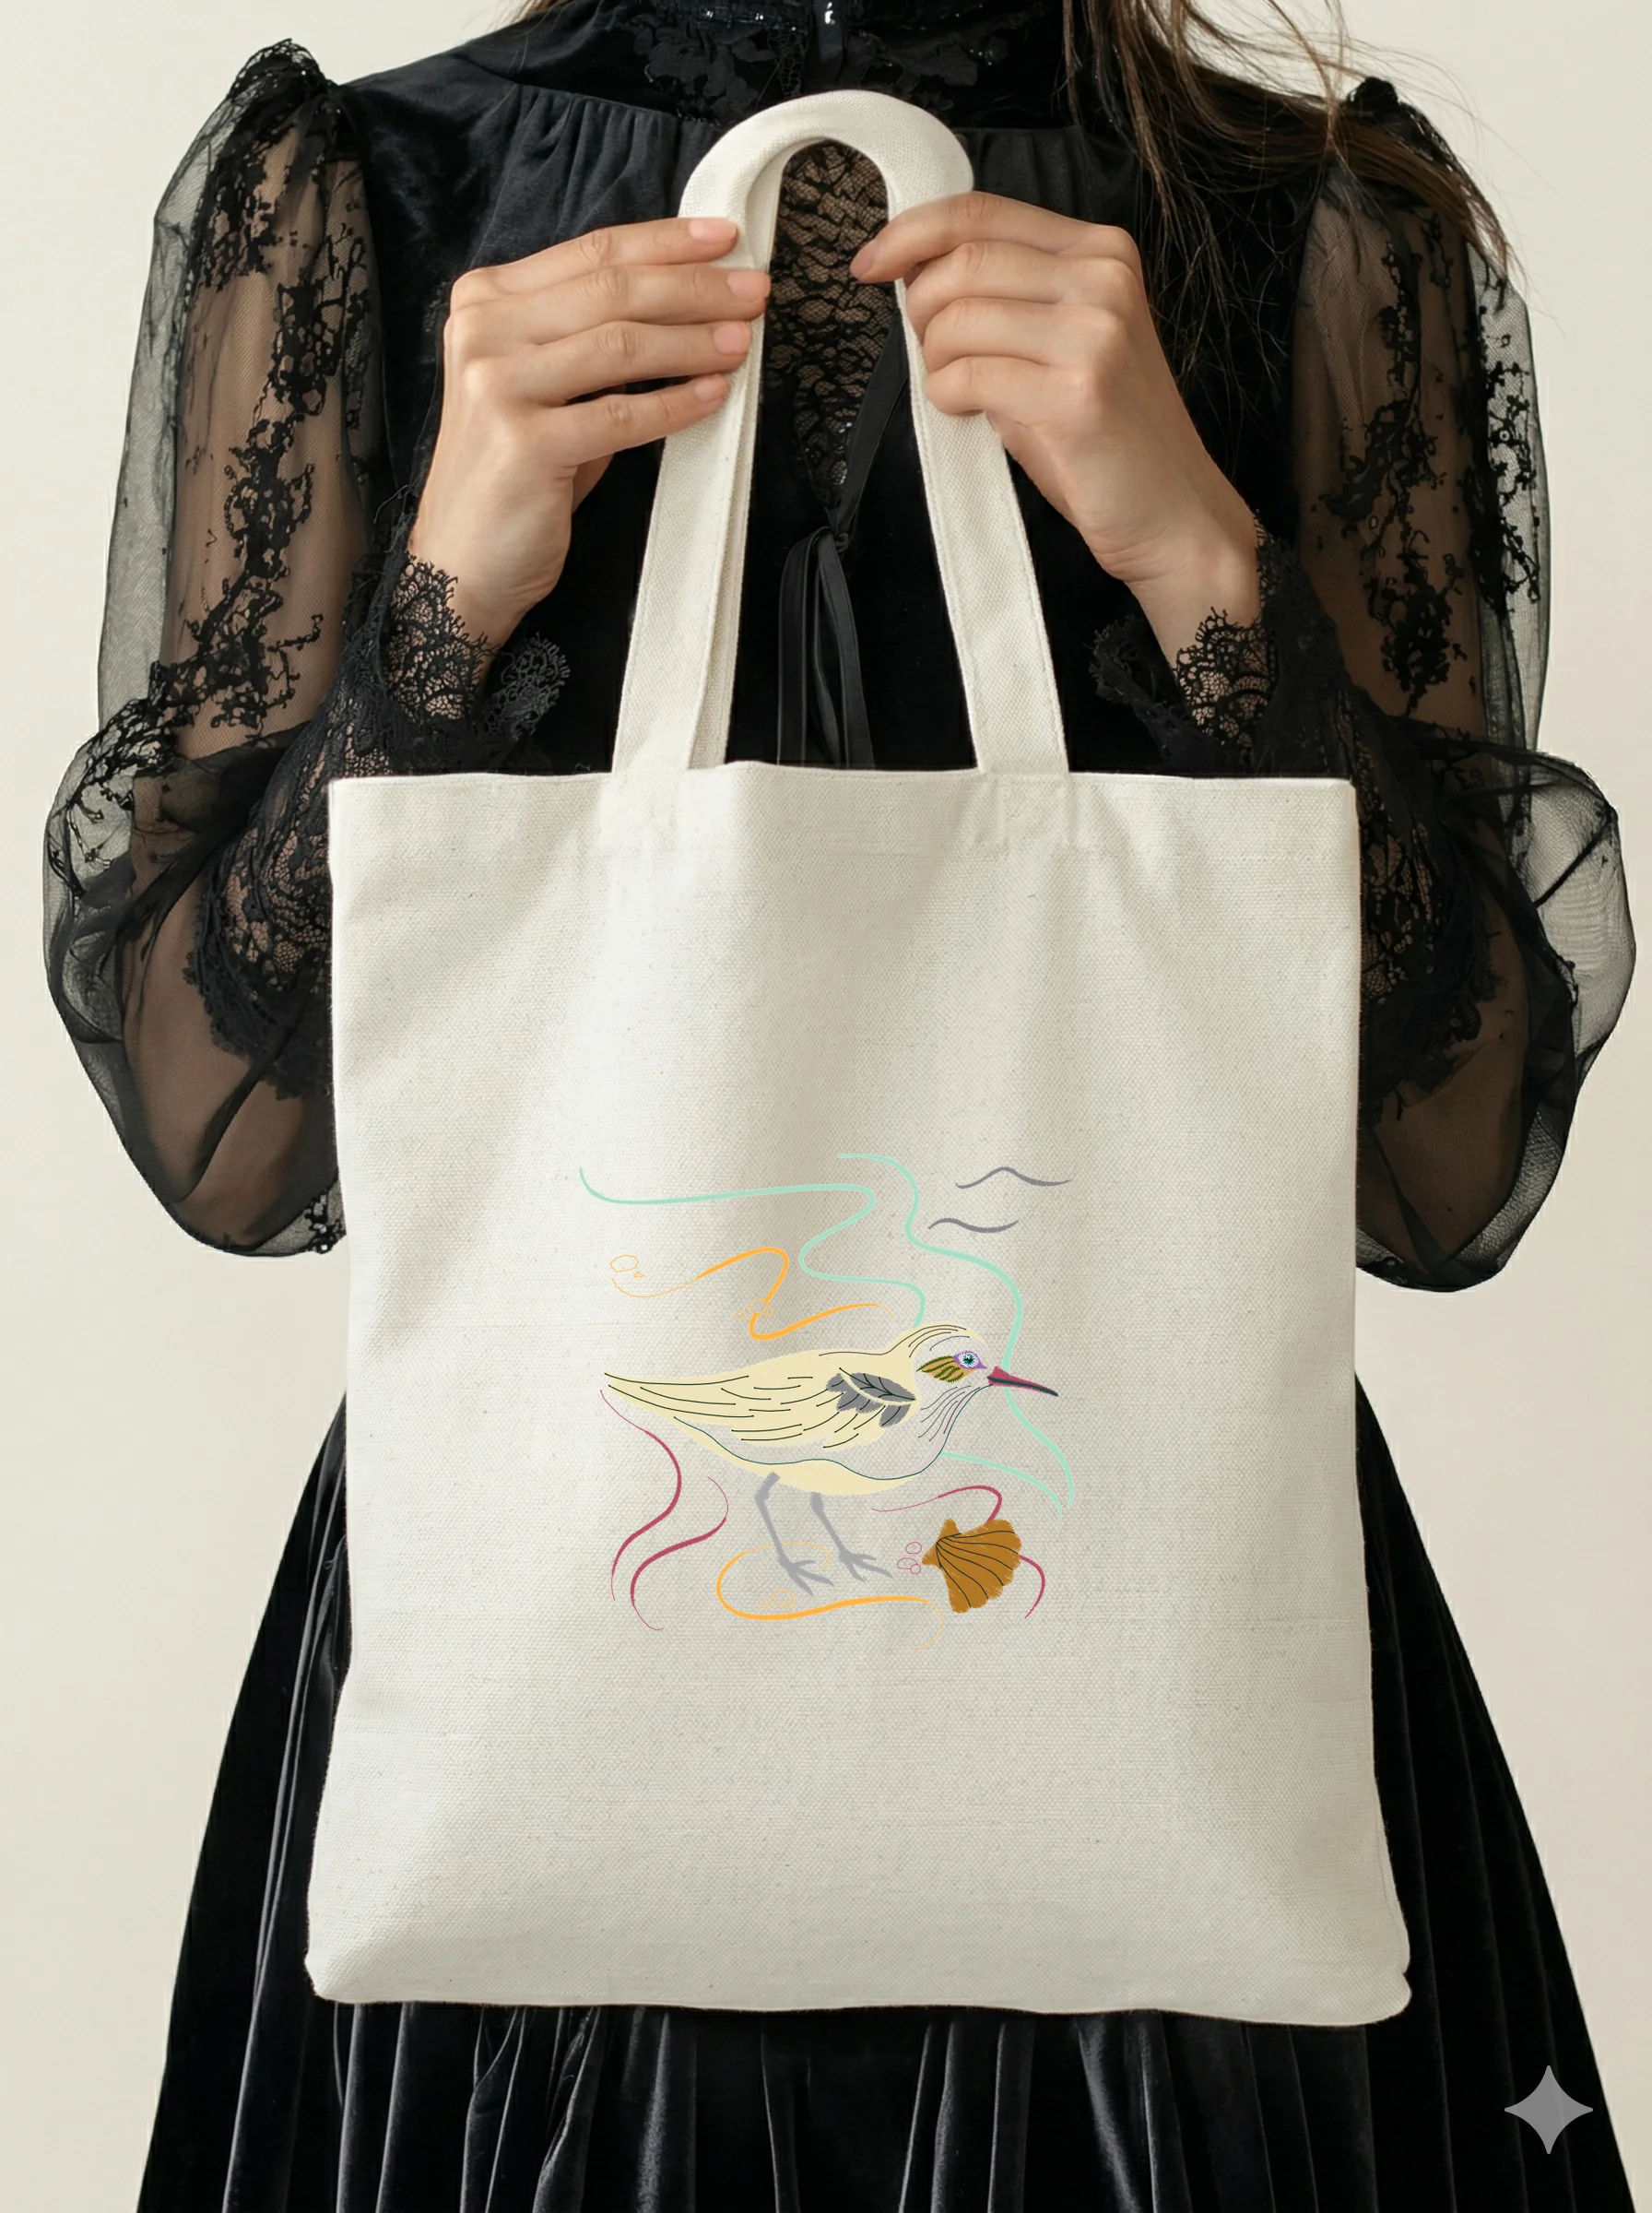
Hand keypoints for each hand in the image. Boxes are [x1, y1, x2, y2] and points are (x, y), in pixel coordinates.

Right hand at [406, 216, 770, 648]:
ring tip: (741, 342)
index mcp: (485, 300)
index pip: (591, 254)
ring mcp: (496, 385)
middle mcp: (483, 331)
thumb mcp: (548, 386)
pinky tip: (713, 396)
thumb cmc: (518, 474)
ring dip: (692, 341)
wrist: (463, 561)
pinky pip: (620, 415)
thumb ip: (591, 337)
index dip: (665, 242)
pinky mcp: (522, 444)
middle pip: (610, 290)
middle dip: (694, 287)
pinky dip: (674, 406)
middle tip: (754, 292)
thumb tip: (686, 299)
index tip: (727, 239)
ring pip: (619, 343)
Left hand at [851, 193, 1260, 660]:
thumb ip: (1009, 298)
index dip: (911, 232)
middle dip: (920, 308)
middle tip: (930, 353)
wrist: (1171, 512)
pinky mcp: (1075, 394)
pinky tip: (968, 413)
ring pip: (959, 317)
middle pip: (963, 261)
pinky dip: (947, 396)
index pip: (982, 212)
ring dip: (935, 360)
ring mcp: (1093, 334)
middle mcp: (1102, 279)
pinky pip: (968, 376)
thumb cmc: (1104, 436)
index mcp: (1100, 252)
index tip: (870, 263)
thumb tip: (918, 273)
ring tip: (957, 390)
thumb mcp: (1063, 343)